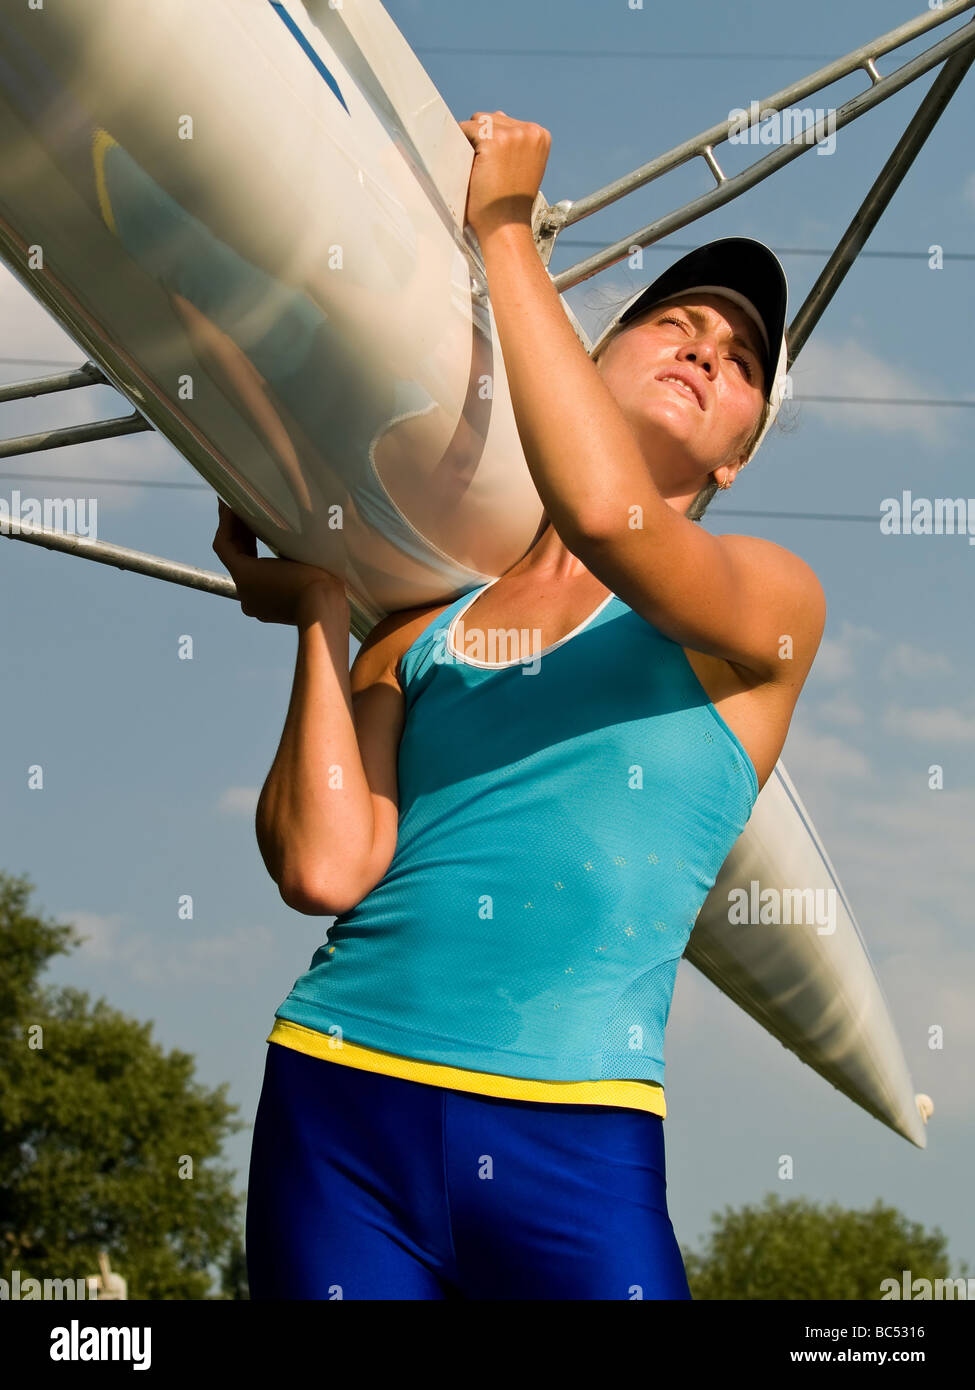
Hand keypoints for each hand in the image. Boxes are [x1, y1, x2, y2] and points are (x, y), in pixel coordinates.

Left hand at [212, 500, 346, 624]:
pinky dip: (260, 568)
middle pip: (234, 557)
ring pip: (246, 572)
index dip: (226, 521)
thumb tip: (276, 512)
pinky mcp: (269, 611)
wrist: (325, 614)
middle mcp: (244, 592)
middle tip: (241, 509)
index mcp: (244, 575)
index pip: (223, 544)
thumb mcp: (295, 546)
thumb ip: (278, 531)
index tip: (230, 503)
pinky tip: (272, 557)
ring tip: (256, 528)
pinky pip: (258, 585)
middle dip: (237, 533)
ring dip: (249, 551)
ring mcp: (256, 604)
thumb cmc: (314, 577)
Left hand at [457, 111, 549, 240]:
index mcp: (540, 136)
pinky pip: (466, 130)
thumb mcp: (521, 167)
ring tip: (477, 169)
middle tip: (482, 170)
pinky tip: (469, 168)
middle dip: (480, 140)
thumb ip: (514, 142)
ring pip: (477, 122)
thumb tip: (498, 115)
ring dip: (470, 142)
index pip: (505, 123)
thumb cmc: (509, 204)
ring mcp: (513, 134)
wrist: (506, 226)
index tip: (492, 166)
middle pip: (490, 118)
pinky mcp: (494, 141)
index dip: (491, 143)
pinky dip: (461, 146)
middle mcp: (530, 131)